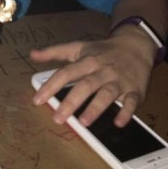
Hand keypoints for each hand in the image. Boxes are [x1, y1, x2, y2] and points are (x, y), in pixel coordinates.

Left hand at [30, 26, 155, 127]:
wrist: (135, 45)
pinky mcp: (135, 90)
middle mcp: (102, 70)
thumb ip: (54, 52)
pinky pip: (132, 102)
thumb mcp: (78, 47)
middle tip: (58, 118)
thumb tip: (32, 54)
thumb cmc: (102, 50)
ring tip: (84, 123)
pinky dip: (126, 112)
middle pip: (85, 85)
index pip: (66, 73)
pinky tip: (118, 123)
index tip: (37, 100)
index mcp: (86, 60)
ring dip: (95, 108)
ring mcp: (119, 80)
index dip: (51, 86)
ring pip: (106, 94)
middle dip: (71, 101)